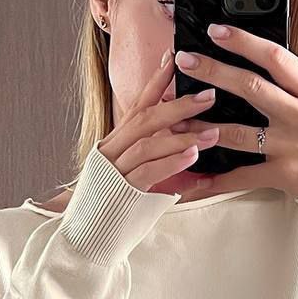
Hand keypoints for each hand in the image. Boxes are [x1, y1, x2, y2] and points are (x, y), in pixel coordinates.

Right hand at [97, 48, 222, 195]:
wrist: (86, 239)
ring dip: (182, 136)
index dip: (156, 81)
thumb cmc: (114, 209)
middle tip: (208, 95)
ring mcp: (114, 171)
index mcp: (114, 143)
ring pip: (148, 143)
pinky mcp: (121, 192)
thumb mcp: (135, 178)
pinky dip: (172, 161)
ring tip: (211, 132)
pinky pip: (147, 172)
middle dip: (178, 105)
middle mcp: (111, 152)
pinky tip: (192, 155)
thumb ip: (156, 160)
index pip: (137, 105)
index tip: (174, 59)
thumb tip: (189, 148)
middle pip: (145, 118)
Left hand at [170, 23, 297, 201]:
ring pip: (239, 134)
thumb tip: (261, 60)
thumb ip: (294, 85)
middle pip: (251, 88)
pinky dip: (216, 180)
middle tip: (185, 61)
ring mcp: (291, 147)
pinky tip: (194, 179)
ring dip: (202, 127)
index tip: (216, 31)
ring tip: (176, 120)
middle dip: (214, 72)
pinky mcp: (283, 175)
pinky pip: (243, 176)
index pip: (276, 58)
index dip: (244, 42)